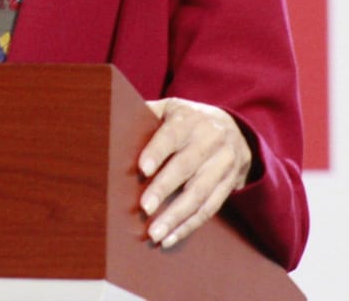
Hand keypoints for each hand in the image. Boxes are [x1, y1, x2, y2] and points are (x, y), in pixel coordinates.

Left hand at [137, 98, 252, 247]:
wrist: (235, 130)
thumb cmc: (188, 121)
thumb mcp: (170, 109)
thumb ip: (146, 116)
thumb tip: (113, 124)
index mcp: (189, 120)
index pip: (172, 135)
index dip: (157, 151)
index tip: (142, 169)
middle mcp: (210, 140)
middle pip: (186, 166)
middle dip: (164, 189)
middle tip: (144, 208)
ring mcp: (223, 163)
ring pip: (199, 193)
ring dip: (176, 216)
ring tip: (155, 233)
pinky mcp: (229, 184)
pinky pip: (209, 208)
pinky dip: (189, 225)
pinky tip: (170, 237)